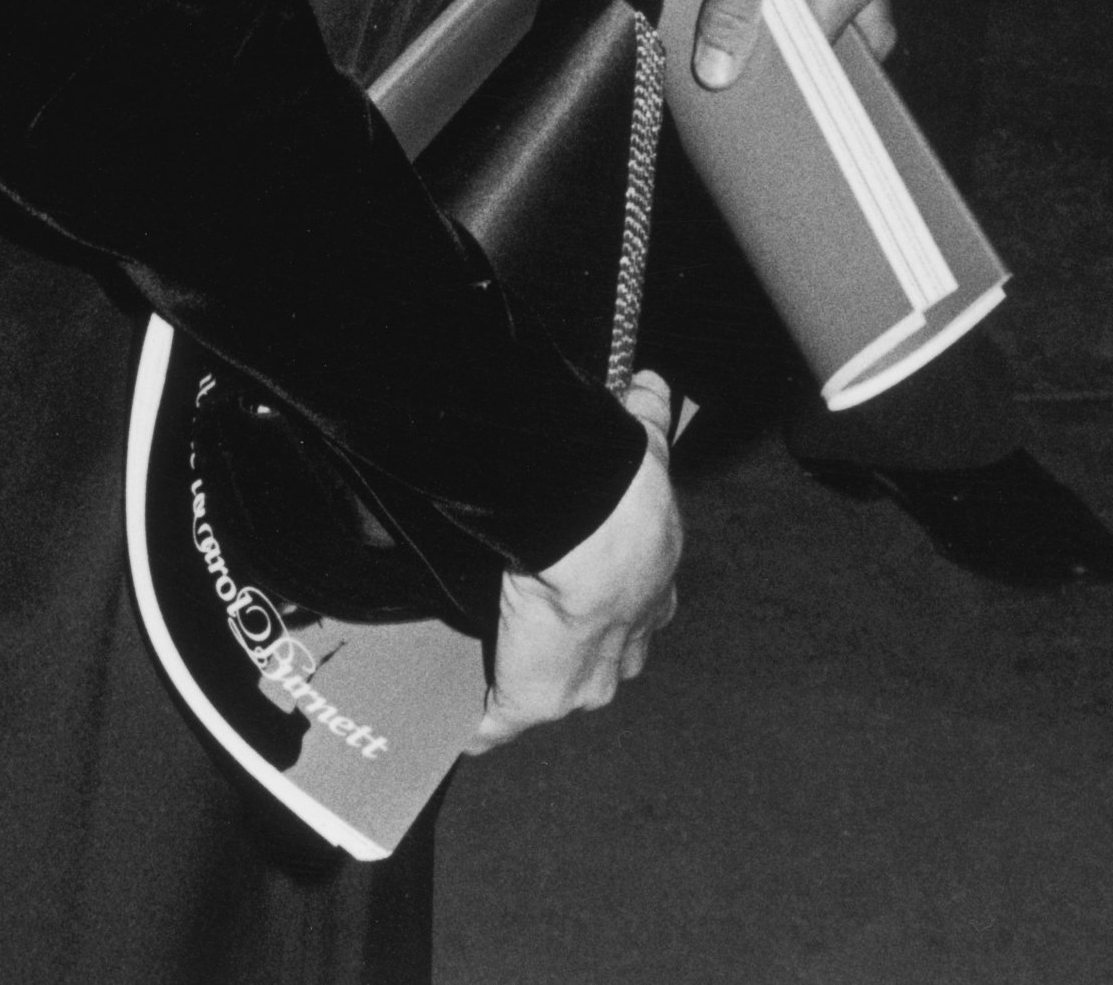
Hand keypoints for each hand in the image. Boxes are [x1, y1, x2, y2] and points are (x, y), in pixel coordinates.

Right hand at [470, 369, 681, 748]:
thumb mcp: (645, 443)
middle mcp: (629, 644)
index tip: (596, 593)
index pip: (638, 609)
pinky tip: (459, 727)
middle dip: (583, 647)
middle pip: (605, 659)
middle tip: (544, 629)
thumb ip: (649, 415)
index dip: (617, 602)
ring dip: (532, 684)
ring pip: (561, 692)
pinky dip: (478, 728)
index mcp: (653, 592)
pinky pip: (499, 726)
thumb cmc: (622, 493)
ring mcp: (587, 680)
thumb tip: (649, 383)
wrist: (598, 536)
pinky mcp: (536, 701)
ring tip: (496, 668)